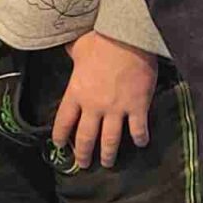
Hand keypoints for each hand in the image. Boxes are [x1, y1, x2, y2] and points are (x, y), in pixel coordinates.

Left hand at [52, 31, 156, 168]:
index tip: (60, 145)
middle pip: (85, 137)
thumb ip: (74, 54)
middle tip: (84, 164)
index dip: (60, 136)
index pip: (63, 121)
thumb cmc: (102, 40)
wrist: (128, 38)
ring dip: (108, 154)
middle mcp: (94, 106)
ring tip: (108, 163)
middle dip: (83, 154)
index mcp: (76, 93)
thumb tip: (70, 50)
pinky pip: (138, 129)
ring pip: (110, 140)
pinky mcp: (137, 107)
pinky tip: (141, 143)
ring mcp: (116, 109)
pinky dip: (140, 138)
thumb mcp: (79, 47)